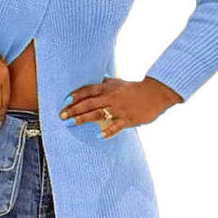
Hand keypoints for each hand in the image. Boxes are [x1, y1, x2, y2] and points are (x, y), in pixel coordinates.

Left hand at [58, 76, 180, 138]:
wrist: (155, 93)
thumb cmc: (134, 89)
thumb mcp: (118, 82)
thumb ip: (104, 83)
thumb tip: (92, 81)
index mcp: (108, 88)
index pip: (89, 90)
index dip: (76, 95)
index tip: (65, 101)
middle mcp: (111, 98)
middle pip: (89, 103)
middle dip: (74, 109)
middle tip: (61, 116)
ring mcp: (119, 109)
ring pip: (98, 114)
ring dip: (83, 119)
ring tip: (71, 124)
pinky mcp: (128, 119)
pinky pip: (116, 126)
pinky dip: (107, 131)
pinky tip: (98, 136)